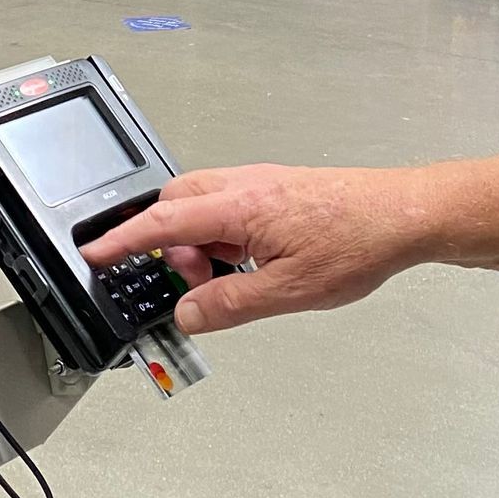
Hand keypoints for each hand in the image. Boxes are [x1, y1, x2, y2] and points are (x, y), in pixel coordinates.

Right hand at [82, 162, 433, 332]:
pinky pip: (229, 207)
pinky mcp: (278, 190)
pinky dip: (223, 235)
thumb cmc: (357, 241)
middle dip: (167, 244)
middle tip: (190, 283)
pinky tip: (251, 263)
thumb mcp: (289, 291)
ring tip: (230, 278)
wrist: (403, 215)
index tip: (95, 252)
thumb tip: (188, 313)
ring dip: (200, 242)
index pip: (164, 221)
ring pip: (204, 205)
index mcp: (241, 205)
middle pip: (177, 203)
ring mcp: (262, 184)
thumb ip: (230, 303)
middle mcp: (246, 185)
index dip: (123, 239)